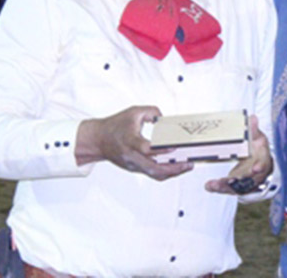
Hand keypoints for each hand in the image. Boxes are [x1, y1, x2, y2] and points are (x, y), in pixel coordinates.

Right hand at [76, 106, 192, 180]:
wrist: (98, 140)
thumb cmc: (114, 126)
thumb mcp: (133, 112)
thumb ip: (152, 111)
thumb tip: (165, 118)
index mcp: (130, 141)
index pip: (146, 149)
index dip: (161, 150)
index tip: (175, 147)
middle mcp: (131, 156)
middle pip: (154, 168)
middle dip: (173, 168)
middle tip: (188, 163)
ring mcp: (133, 164)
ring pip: (154, 174)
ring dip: (172, 173)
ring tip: (186, 166)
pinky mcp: (135, 168)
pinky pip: (152, 173)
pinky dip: (165, 172)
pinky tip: (175, 167)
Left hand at [205, 115, 272, 194]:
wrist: (259, 160)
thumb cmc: (258, 148)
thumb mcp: (257, 137)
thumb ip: (253, 130)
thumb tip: (252, 118)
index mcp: (263, 158)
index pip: (264, 163)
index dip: (260, 166)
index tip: (255, 168)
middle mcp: (257, 173)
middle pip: (249, 179)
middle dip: (238, 181)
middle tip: (228, 181)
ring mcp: (248, 181)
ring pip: (238, 187)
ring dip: (225, 187)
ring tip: (213, 185)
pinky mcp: (239, 186)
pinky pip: (230, 189)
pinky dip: (219, 188)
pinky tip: (209, 186)